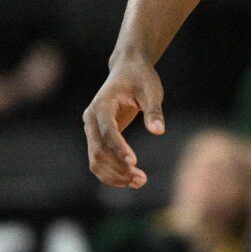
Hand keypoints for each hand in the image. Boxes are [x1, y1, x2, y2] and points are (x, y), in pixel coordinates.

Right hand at [83, 56, 164, 188]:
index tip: (134, 162)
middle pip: (98, 150)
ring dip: (114, 175)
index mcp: (102, 104)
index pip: (107, 130)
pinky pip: (99, 159)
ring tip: (140, 182)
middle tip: (142, 179)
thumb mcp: (151, 90)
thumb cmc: (140, 78)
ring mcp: (91, 129)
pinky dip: (112, 172)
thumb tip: (158, 131)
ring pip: (95, 159)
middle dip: (118, 167)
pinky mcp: (97, 137)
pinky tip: (131, 180)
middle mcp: (91, 118)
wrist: (127, 69)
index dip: (119, 147)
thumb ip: (154, 110)